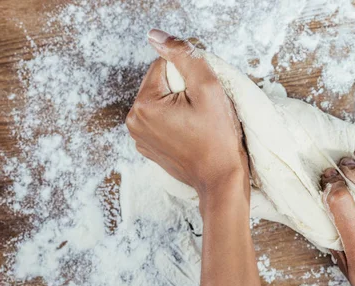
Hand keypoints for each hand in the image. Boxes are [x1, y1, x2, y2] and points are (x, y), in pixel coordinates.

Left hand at [126, 29, 248, 199]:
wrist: (221, 180)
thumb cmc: (218, 137)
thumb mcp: (207, 87)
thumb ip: (183, 55)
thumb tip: (156, 36)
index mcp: (144, 104)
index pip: (165, 66)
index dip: (189, 75)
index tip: (203, 97)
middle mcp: (133, 120)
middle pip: (162, 84)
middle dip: (183, 90)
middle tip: (203, 111)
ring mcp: (140, 137)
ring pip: (162, 102)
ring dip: (180, 106)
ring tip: (198, 124)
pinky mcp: (149, 148)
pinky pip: (162, 121)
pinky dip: (176, 122)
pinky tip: (192, 134)